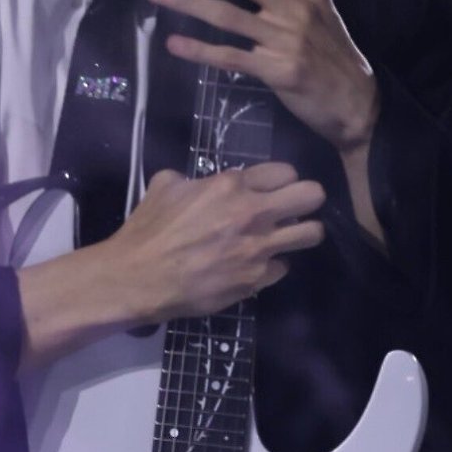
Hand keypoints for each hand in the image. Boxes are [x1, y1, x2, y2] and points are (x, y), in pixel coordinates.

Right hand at [106, 165, 325, 323]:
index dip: (283, 179)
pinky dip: (271, 265)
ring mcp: (258, 248)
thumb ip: (193, 180)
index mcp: (231, 185)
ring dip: (301, 233)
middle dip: (308, 199)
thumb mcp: (165, 186)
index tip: (275, 188)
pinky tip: (253, 265)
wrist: (140, 277)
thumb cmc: (149, 229)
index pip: (285, 171)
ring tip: (288, 236)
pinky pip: (282, 267)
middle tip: (294, 208)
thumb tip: (200, 185)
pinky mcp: (257, 279)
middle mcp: (253, 213)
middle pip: (311, 195)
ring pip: (311, 234)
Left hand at [147, 0, 378, 156]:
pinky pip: (230, 56)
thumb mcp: (320, 13)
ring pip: (226, 15)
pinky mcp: (276, 69)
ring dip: (186, 2)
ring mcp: (285, 38)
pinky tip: (174, 44)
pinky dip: (199, 50)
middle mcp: (296, 7)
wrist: (357, 103)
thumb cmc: (332, 54)